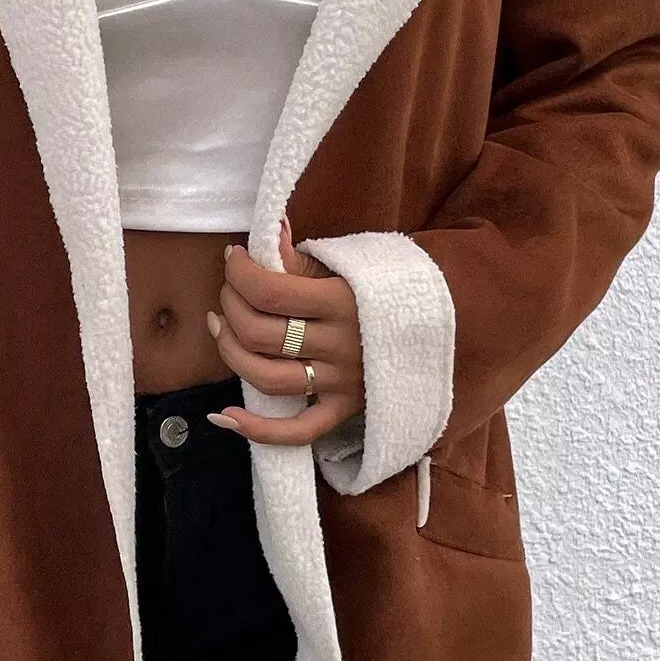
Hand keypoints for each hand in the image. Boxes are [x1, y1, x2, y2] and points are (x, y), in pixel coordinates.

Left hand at [205, 215, 363, 445]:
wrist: (438, 323)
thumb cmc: (377, 289)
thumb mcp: (342, 265)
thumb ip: (298, 256)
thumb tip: (267, 229)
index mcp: (341, 301)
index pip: (269, 292)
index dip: (238, 273)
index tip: (232, 259)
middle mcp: (341, 345)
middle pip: (260, 334)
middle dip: (230, 306)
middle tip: (229, 291)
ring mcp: (341, 382)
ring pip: (266, 378)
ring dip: (230, 352)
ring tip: (221, 327)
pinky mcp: (343, 410)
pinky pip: (297, 431)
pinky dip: (258, 430)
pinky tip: (226, 416)